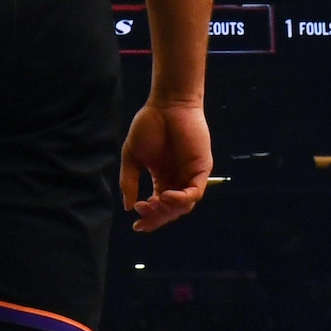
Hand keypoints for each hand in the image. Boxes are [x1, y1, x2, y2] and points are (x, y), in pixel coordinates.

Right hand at [121, 93, 213, 227]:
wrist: (167, 104)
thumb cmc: (149, 125)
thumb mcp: (132, 156)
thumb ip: (130, 181)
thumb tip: (128, 207)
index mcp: (163, 179)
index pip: (158, 207)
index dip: (149, 219)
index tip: (136, 226)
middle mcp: (178, 180)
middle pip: (170, 211)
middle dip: (156, 216)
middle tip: (143, 212)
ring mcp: (190, 176)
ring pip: (183, 206)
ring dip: (168, 210)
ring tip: (154, 203)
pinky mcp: (201, 169)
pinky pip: (195, 193)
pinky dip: (182, 199)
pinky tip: (166, 196)